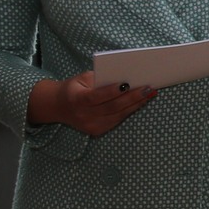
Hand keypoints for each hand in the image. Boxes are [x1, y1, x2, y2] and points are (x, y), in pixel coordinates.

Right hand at [32, 70, 156, 137]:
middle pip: (112, 107)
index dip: (111, 91)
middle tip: (148, 88)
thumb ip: (100, 78)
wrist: (59, 106)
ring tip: (150, 94)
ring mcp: (91, 125)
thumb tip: (124, 77)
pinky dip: (130, 110)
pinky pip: (117, 120)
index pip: (96, 96)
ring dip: (136, 104)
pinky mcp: (97, 130)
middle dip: (132, 97)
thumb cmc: (74, 87)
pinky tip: (141, 102)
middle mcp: (84, 115)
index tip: (127, 84)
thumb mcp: (82, 78)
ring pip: (118, 115)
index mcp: (77, 99)